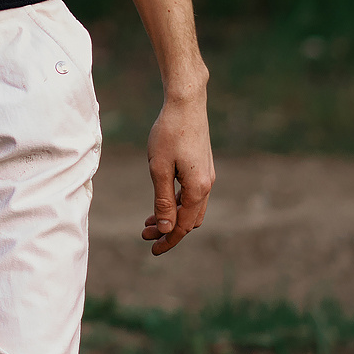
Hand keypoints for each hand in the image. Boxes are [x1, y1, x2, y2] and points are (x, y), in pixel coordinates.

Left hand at [143, 90, 213, 254]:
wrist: (186, 104)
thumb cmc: (169, 134)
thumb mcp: (159, 169)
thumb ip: (163, 201)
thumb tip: (166, 229)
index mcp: (198, 189)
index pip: (183, 225)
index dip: (168, 240)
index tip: (153, 250)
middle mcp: (207, 185)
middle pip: (189, 220)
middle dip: (169, 230)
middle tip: (145, 235)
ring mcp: (207, 176)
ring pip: (191, 207)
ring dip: (172, 217)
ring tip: (149, 222)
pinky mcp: (202, 167)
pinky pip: (192, 194)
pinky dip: (177, 203)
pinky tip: (162, 201)